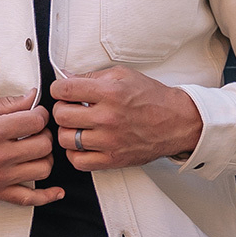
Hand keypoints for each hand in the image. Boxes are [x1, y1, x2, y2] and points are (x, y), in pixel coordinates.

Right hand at [0, 90, 63, 206]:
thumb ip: (7, 103)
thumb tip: (32, 97)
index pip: (36, 121)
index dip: (41, 114)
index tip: (37, 114)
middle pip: (44, 145)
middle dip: (45, 134)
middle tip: (37, 131)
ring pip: (43, 169)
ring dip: (46, 158)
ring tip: (37, 151)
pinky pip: (29, 199)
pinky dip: (47, 196)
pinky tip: (56, 191)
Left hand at [50, 67, 202, 170]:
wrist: (177, 121)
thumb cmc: (152, 98)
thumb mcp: (123, 75)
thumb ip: (92, 76)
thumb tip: (65, 76)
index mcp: (110, 93)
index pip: (64, 90)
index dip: (58, 89)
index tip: (62, 91)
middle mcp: (108, 118)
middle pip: (61, 115)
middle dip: (61, 109)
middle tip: (69, 108)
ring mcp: (109, 141)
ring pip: (65, 139)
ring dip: (67, 131)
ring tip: (76, 126)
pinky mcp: (112, 159)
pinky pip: (78, 161)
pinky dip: (75, 153)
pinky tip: (82, 144)